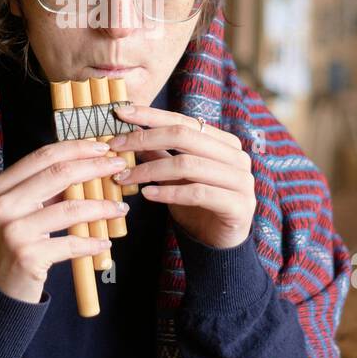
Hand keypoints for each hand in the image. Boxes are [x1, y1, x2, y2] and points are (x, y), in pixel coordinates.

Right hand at [0, 140, 129, 302]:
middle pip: (58, 174)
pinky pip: (71, 244)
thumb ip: (42, 190)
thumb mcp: (16, 211)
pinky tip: (104, 242)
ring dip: (102, 207)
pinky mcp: (27, 256)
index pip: (42, 157)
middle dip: (95, 167)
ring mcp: (13, 231)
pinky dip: (92, 243)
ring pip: (70, 209)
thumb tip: (87, 167)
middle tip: (118, 167)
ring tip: (120, 208)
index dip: (75, 148)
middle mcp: (2, 206)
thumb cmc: (11, 246)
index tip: (102, 148)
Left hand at [108, 104, 255, 249]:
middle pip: (185, 137)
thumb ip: (159, 155)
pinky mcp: (239, 205)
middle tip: (115, 146)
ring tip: (124, 177)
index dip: (150, 115)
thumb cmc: (197, 207)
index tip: (120, 113)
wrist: (220, 244)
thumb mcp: (175, 177)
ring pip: (188, 165)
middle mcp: (236, 156)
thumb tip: (129, 133)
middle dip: (145, 139)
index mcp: (224, 142)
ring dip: (150, 170)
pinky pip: (197, 193)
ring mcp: (242, 180)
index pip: (183, 121)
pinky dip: (168, 192)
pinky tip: (147, 195)